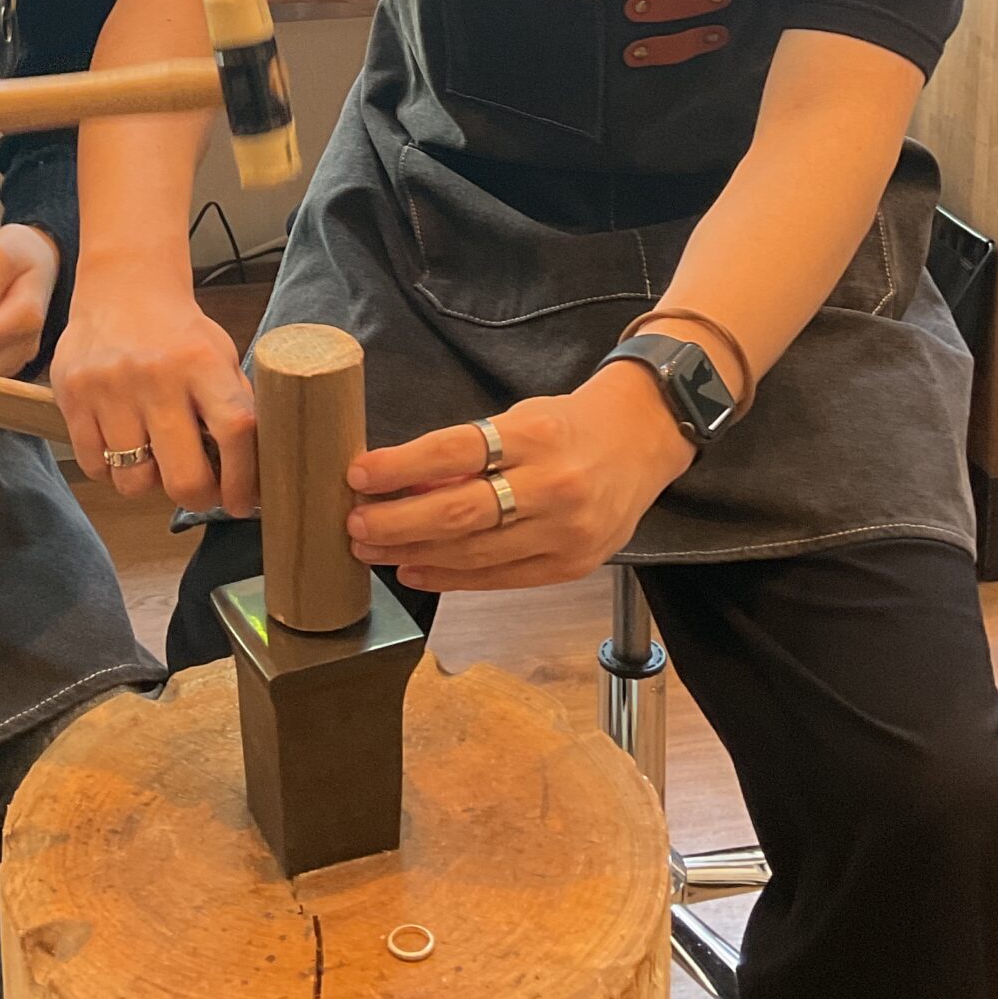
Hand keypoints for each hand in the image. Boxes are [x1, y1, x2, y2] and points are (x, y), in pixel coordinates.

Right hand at [52, 273, 258, 519]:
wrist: (123, 286)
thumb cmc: (178, 332)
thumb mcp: (219, 356)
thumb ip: (233, 406)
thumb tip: (252, 473)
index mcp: (202, 362)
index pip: (235, 432)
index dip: (243, 480)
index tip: (243, 502)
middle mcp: (156, 376)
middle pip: (183, 475)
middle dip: (197, 496)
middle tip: (200, 490)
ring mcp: (110, 388)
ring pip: (134, 481)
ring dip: (149, 482)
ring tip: (155, 457)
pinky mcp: (73, 396)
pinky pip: (95, 467)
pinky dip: (112, 469)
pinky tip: (123, 444)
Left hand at [346, 361, 698, 592]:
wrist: (644, 441)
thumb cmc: (569, 426)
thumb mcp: (520, 420)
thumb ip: (468, 453)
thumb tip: (401, 484)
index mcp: (535, 435)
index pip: (454, 452)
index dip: (400, 467)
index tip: (358, 475)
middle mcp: (553, 485)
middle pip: (459, 512)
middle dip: (397, 523)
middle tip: (354, 524)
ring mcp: (566, 531)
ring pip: (474, 553)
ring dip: (414, 553)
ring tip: (372, 549)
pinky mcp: (572, 565)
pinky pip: (500, 578)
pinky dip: (451, 578)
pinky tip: (415, 570)